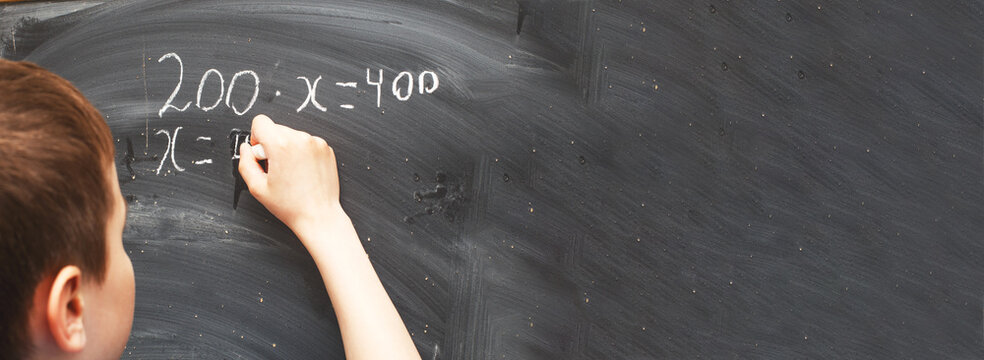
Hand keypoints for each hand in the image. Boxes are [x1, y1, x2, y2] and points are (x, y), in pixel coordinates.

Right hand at [238, 114, 346, 238]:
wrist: (319, 215)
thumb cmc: (291, 205)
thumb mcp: (257, 187)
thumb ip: (245, 163)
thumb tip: (246, 149)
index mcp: (281, 145)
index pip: (260, 121)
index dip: (256, 138)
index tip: (262, 153)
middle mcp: (300, 139)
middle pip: (276, 129)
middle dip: (272, 145)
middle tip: (276, 168)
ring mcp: (316, 143)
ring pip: (292, 135)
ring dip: (288, 148)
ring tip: (291, 172)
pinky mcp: (326, 148)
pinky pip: (307, 143)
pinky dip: (302, 153)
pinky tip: (303, 171)